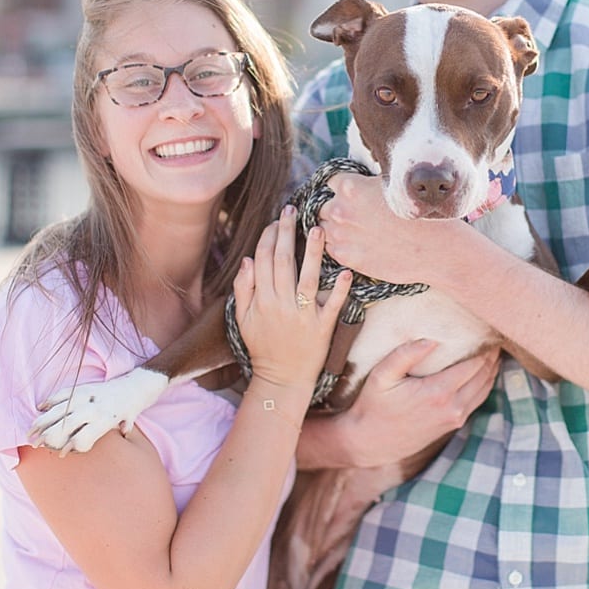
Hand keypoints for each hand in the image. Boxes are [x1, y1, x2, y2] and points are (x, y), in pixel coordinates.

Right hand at [232, 208, 350, 399]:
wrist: (281, 378)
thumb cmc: (262, 345)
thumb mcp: (243, 319)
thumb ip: (243, 289)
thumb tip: (248, 260)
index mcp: (262, 300)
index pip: (264, 260)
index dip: (269, 238)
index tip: (275, 220)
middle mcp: (281, 304)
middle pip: (283, 262)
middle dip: (286, 233)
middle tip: (292, 211)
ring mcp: (302, 315)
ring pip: (307, 278)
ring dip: (313, 253)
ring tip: (318, 229)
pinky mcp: (322, 327)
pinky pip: (331, 305)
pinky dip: (338, 290)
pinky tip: (345, 273)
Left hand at [317, 174, 460, 287]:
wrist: (436, 249)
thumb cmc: (422, 215)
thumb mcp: (397, 187)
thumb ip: (372, 183)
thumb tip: (365, 182)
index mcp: (351, 188)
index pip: (331, 181)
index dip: (342, 186)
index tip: (349, 192)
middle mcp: (341, 210)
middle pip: (322, 205)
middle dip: (334, 207)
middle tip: (352, 212)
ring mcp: (341, 236)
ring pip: (322, 227)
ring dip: (334, 227)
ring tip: (353, 230)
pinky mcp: (347, 257)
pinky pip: (330, 248)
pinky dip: (338, 245)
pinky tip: (356, 243)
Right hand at [336, 341, 499, 466]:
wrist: (369, 442)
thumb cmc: (373, 406)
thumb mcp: (381, 377)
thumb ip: (404, 355)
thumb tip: (432, 340)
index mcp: (438, 392)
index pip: (475, 364)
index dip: (485, 346)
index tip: (487, 330)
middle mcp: (453, 407)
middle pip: (485, 375)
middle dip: (491, 355)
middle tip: (494, 336)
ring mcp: (455, 418)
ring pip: (485, 388)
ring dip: (492, 369)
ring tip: (492, 350)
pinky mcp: (453, 424)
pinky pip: (478, 400)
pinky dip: (485, 384)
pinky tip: (484, 371)